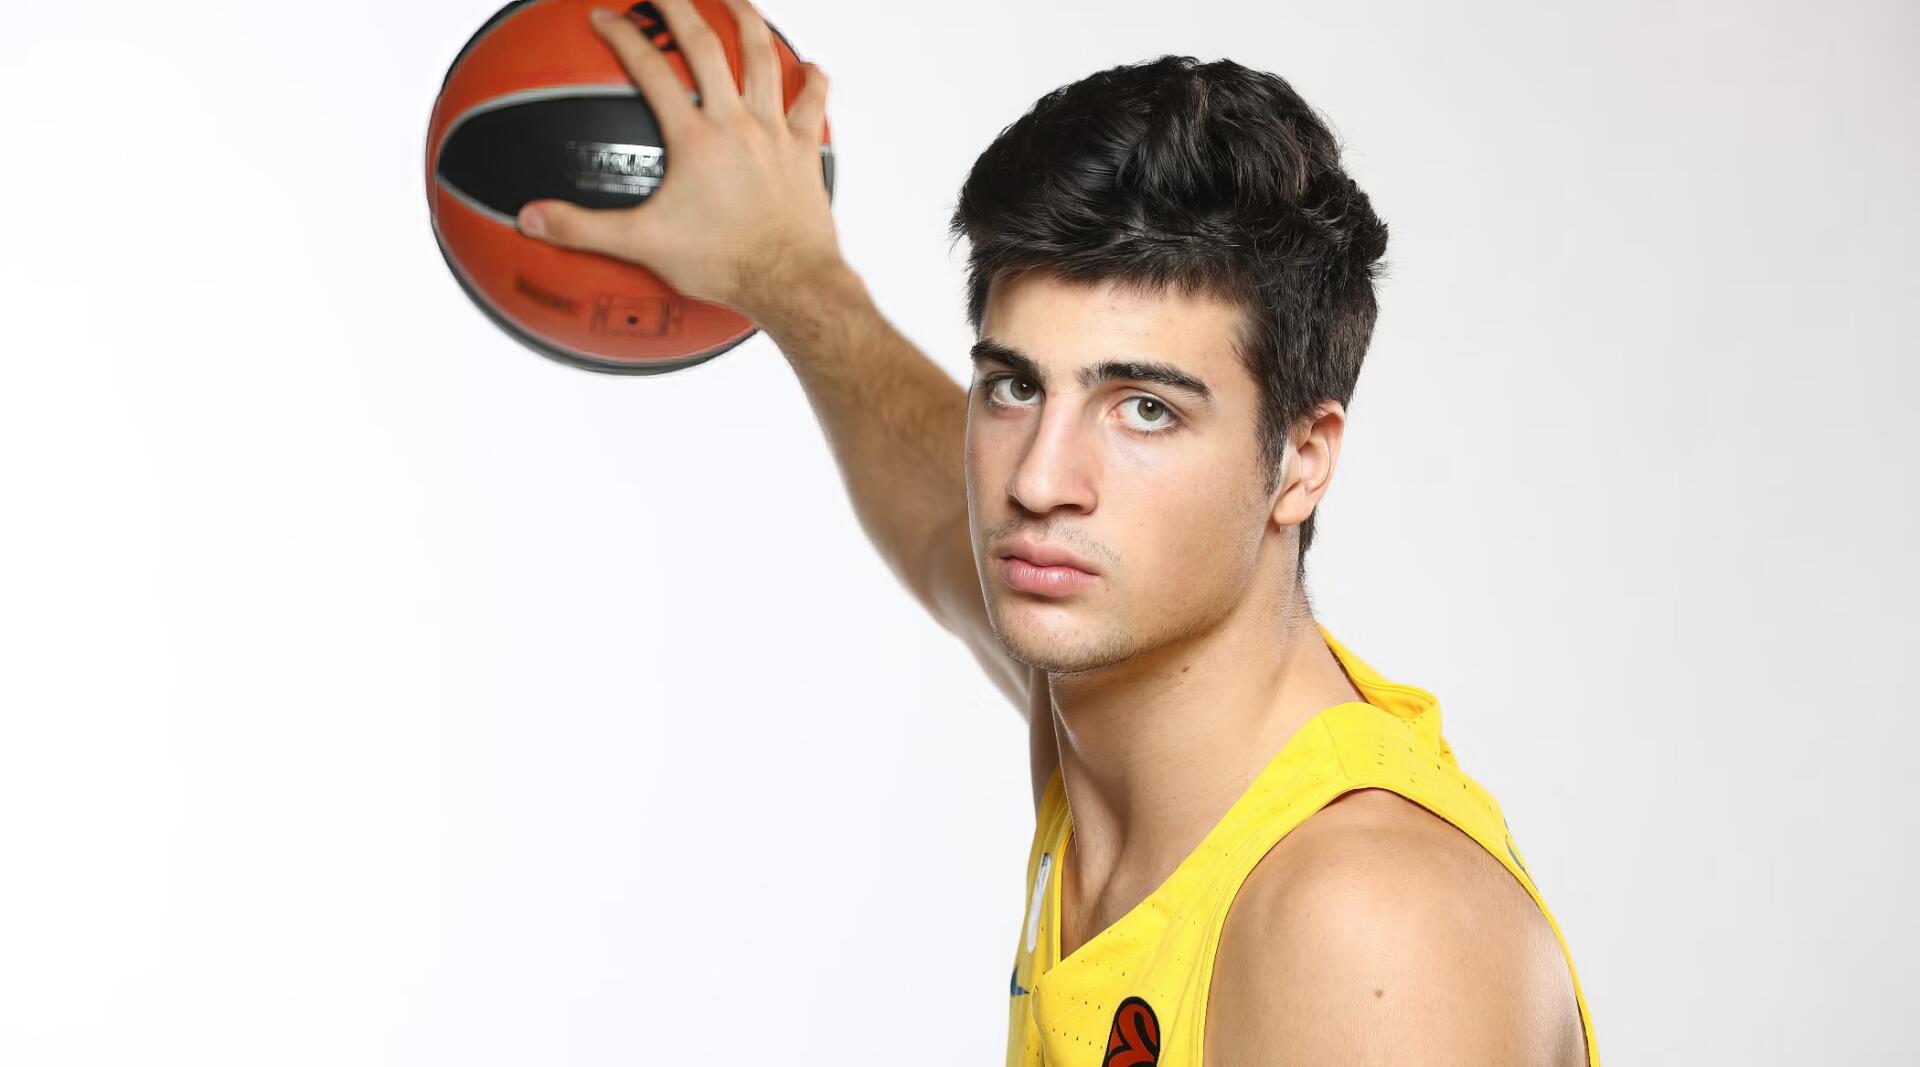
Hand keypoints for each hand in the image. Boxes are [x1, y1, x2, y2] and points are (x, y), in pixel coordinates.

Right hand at [516, 0, 840, 324]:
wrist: (792, 283)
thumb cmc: (725, 265)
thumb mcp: (645, 245)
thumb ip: (583, 229)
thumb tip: (531, 219)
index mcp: (695, 139)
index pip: (651, 70)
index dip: (624, 37)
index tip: (606, 17)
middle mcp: (736, 124)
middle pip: (707, 45)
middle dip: (680, 6)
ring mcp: (775, 133)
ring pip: (763, 58)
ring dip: (748, 20)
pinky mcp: (805, 151)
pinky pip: (813, 103)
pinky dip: (812, 79)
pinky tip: (810, 66)